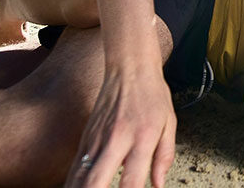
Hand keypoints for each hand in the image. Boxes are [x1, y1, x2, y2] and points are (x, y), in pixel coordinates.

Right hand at [67, 63, 175, 187]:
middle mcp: (115, 141)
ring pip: (80, 177)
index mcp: (141, 138)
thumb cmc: (152, 95)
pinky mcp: (86, 138)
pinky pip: (76, 167)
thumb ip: (164, 157)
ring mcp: (96, 139)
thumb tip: (158, 184)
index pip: (131, 181)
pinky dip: (74, 182)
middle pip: (96, 182)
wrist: (130, 68)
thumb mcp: (169, 124)